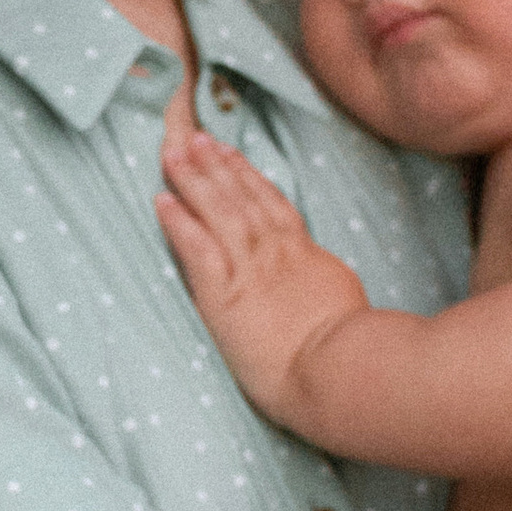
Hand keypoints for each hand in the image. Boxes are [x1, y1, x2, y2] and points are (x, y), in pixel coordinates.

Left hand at [155, 131, 367, 425]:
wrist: (338, 370)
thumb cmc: (350, 352)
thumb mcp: (343, 302)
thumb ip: (324, 283)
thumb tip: (321, 278)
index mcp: (304, 256)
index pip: (272, 206)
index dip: (248, 178)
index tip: (231, 154)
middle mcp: (275, 253)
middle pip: (241, 198)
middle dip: (216, 166)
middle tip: (196, 139)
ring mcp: (249, 269)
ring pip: (218, 211)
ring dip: (194, 180)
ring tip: (174, 154)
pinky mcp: (224, 293)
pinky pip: (195, 247)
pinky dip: (177, 222)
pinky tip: (161, 201)